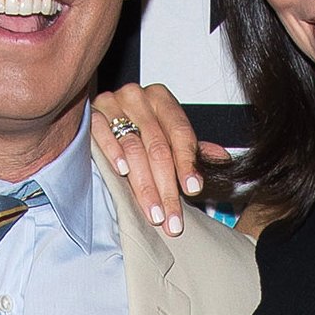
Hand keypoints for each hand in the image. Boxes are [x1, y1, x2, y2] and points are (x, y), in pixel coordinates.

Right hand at [90, 84, 225, 235]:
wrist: (101, 117)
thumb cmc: (138, 128)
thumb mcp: (168, 135)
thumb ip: (192, 149)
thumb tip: (223, 158)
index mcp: (162, 99)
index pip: (180, 133)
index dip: (187, 164)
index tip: (193, 190)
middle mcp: (138, 97)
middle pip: (157, 147)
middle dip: (166, 187)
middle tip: (171, 217)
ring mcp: (113, 103)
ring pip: (133, 147)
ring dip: (143, 185)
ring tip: (152, 212)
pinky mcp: (91, 113)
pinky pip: (102, 133)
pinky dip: (113, 153)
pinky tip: (122, 172)